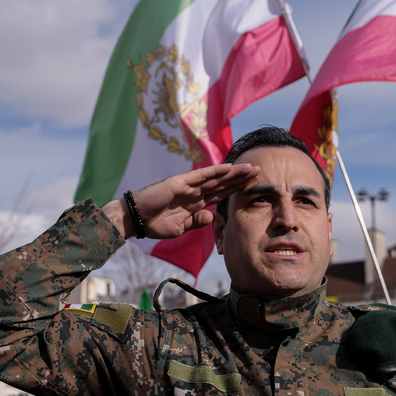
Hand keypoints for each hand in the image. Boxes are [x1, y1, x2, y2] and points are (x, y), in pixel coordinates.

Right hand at [103, 162, 260, 239]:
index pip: (220, 194)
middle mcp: (194, 192)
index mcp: (195, 203)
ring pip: (216, 178)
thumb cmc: (154, 224)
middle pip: (223, 183)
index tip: (253, 186)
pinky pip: (200, 176)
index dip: (236, 189)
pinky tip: (229, 168)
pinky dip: (215, 172)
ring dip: (234, 173)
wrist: (136, 220)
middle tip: (260, 171)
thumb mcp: (181, 227)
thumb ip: (197, 221)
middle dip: (241, 178)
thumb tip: (212, 216)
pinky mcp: (179, 183)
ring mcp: (188, 186)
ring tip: (251, 168)